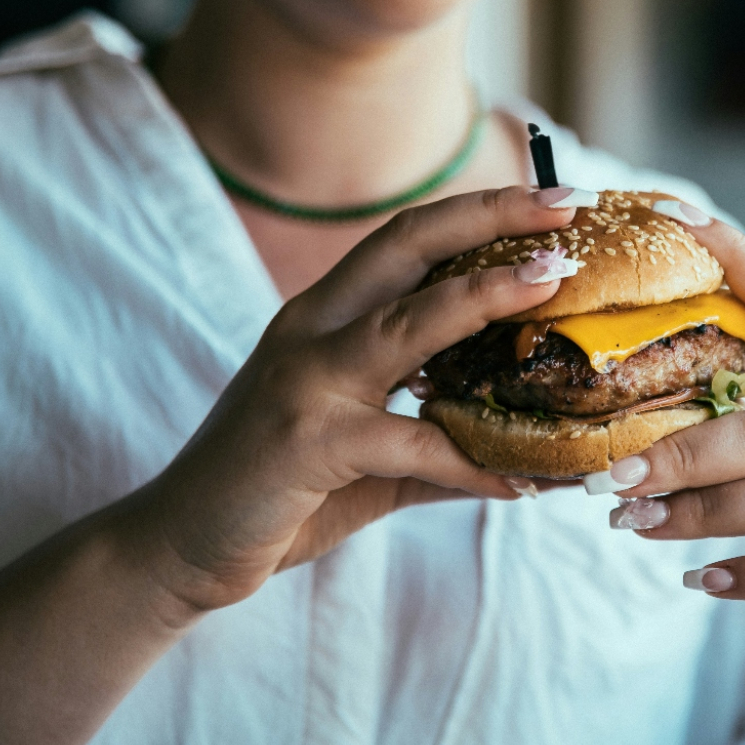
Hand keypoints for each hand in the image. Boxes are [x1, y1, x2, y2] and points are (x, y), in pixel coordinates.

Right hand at [131, 186, 587, 616]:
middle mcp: (312, 328)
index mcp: (326, 317)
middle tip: (562, 206)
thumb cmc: (281, 485)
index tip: (547, 202)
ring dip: (485, 297)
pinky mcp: (304, 440)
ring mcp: (304, 379)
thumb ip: (437, 440)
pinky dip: (472, 461)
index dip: (476, 215)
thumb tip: (525, 456)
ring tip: (553, 282)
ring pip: (406, 321)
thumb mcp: (368, 452)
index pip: (406, 242)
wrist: (183, 542)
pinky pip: (408, 441)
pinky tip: (524, 480)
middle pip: (405, 245)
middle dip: (486, 216)